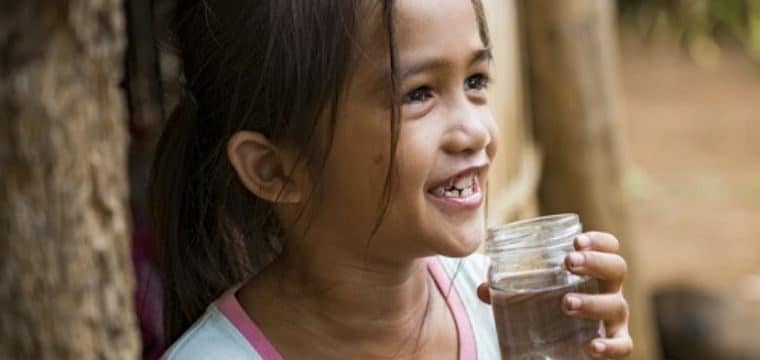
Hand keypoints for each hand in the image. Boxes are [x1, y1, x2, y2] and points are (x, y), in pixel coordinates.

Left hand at [477, 231, 633, 358]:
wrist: (563, 349)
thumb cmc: (551, 311)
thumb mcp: (531, 296)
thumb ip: (507, 290)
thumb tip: (482, 288)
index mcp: (592, 273)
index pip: (608, 247)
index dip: (597, 241)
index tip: (576, 240)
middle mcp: (609, 291)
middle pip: (616, 269)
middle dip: (595, 262)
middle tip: (569, 262)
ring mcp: (614, 318)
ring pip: (617, 305)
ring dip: (593, 302)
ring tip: (566, 303)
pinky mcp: (615, 344)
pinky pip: (623, 345)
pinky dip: (610, 346)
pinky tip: (592, 346)